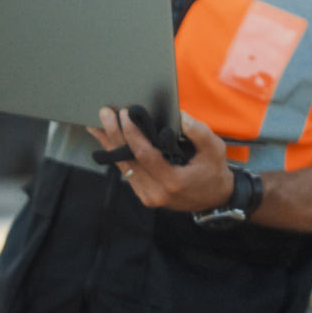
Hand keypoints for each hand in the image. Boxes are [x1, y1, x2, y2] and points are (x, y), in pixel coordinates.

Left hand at [88, 108, 233, 211]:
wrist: (214, 199)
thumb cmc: (214, 171)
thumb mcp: (214, 149)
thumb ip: (197, 131)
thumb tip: (177, 114)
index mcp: (172, 182)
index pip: (144, 155)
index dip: (132, 134)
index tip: (124, 114)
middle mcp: (156, 192)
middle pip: (128, 160)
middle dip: (114, 134)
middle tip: (105, 113)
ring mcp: (148, 196)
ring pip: (123, 167)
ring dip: (109, 144)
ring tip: (97, 124)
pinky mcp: (144, 195)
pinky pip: (127, 172)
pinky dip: (117, 154)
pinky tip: (108, 139)